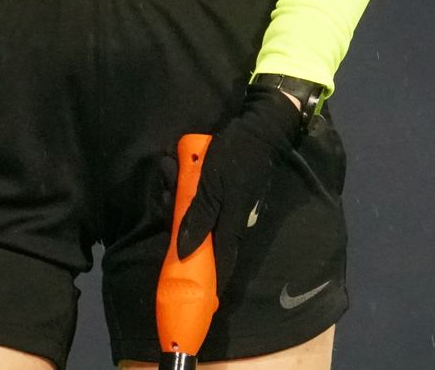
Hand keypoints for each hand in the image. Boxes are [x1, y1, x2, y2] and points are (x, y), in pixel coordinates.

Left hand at [173, 83, 305, 294]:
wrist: (263, 128)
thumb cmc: (235, 157)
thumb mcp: (210, 185)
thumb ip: (197, 217)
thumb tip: (185, 252)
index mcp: (229, 225)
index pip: (219, 264)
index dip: (210, 285)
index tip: (201, 305)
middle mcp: (232, 221)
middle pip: (208, 244)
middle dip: (188, 245)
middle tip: (171, 234)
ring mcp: (233, 207)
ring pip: (205, 222)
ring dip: (186, 214)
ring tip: (171, 188)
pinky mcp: (231, 193)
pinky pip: (207, 203)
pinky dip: (193, 199)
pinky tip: (181, 180)